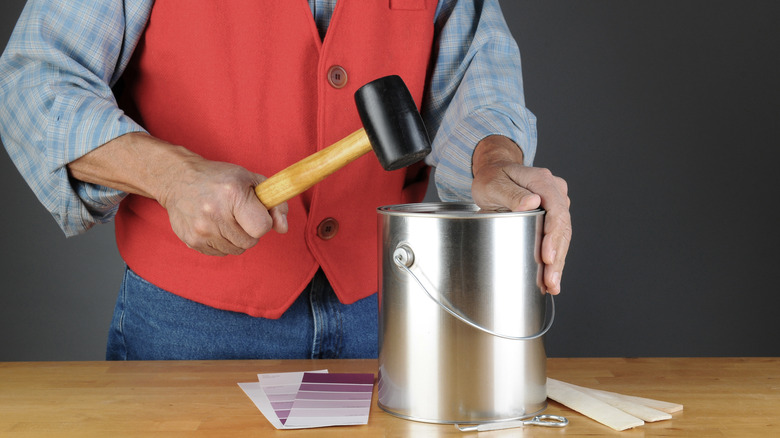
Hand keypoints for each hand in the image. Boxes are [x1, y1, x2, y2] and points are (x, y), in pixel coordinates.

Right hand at [67, 132, 287, 255]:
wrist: (178, 179)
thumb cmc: (220, 179)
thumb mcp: (250, 180)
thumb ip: (274, 202)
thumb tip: (283, 228)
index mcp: (233, 194)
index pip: (262, 227)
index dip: (263, 221)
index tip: (255, 212)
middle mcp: (215, 213)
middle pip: (250, 242)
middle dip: (250, 230)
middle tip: (239, 215)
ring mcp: (202, 230)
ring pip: (237, 250)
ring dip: (237, 238)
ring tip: (226, 219)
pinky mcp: (192, 241)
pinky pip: (221, 253)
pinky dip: (222, 243)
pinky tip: (215, 226)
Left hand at [471, 135, 570, 294]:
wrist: (495, 172)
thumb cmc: (492, 178)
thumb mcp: (493, 183)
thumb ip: (511, 193)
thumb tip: (532, 203)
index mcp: (542, 181)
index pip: (556, 210)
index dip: (553, 235)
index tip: (547, 256)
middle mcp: (555, 191)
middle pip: (562, 227)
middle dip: (557, 256)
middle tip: (550, 280)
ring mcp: (556, 203)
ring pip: (562, 236)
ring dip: (558, 262)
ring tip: (552, 285)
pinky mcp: (552, 216)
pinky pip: (557, 237)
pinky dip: (555, 258)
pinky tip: (552, 278)